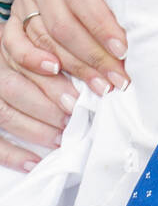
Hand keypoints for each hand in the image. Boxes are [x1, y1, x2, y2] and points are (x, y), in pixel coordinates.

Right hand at [0, 22, 72, 170]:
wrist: (5, 69)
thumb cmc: (34, 55)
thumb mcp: (45, 43)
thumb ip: (63, 52)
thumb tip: (100, 73)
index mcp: (6, 47)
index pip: (19, 55)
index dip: (42, 68)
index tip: (66, 79)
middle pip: (12, 86)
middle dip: (46, 104)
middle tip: (74, 114)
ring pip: (4, 112)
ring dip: (36, 128)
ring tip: (61, 137)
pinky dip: (12, 154)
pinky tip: (34, 161)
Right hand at [1, 0, 157, 101]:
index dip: (101, 22)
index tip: (125, 47)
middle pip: (62, 23)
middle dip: (93, 56)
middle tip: (120, 80)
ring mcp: (27, 0)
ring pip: (44, 39)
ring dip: (74, 68)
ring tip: (102, 89)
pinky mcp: (16, 20)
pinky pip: (13, 44)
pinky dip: (33, 62)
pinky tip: (57, 77)